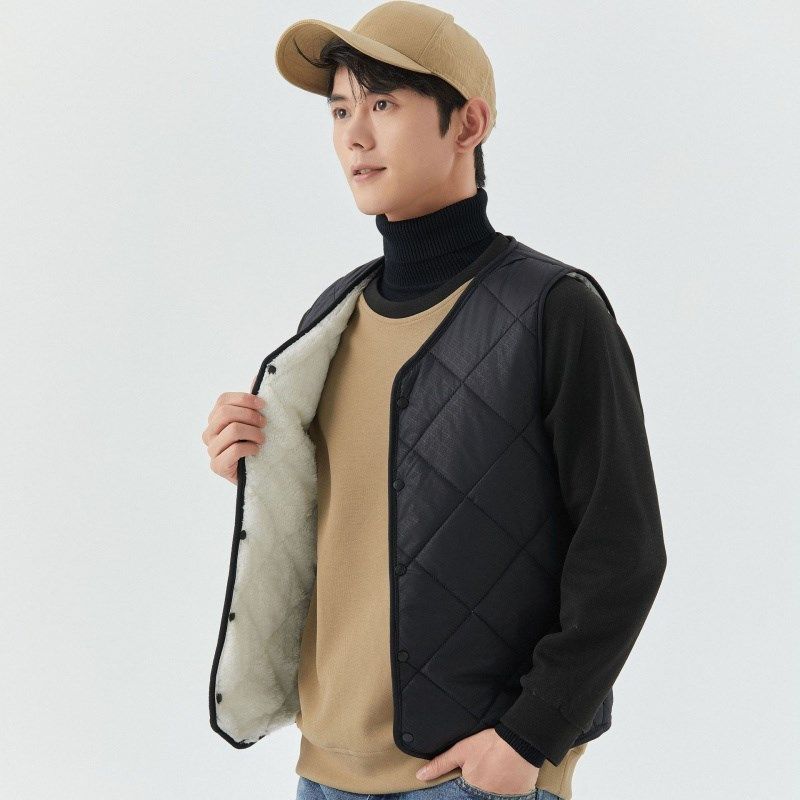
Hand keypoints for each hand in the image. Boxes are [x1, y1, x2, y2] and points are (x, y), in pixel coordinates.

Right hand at [202, 377, 265, 484]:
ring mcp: (211, 450)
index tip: (264, 404)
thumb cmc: (254, 443)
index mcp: (215, 418)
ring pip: (233, 430)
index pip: (223, 400)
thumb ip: (253, 401)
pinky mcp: (217, 466)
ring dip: (254, 433)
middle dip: (251, 416)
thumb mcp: (254, 420)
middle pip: (226, 413)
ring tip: (262, 439)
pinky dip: (251, 447)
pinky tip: (257, 451)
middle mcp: (209, 433)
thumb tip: (257, 376)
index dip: (245, 399)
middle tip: (264, 423)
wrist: (257, 473)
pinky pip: (235, 449)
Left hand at [415, 728, 538, 793]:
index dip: (462, 790)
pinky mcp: (518, 797)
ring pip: (491, 796)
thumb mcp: (461, 751)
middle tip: (484, 772)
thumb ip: (441, 765)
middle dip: (477, 788)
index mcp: (471, 790)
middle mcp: (486, 798)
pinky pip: (507, 797)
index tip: (469, 777)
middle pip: (477, 795)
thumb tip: (420, 775)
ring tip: (494, 775)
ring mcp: (503, 799)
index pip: (461, 796)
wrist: (520, 741)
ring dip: (490, 790)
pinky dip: (504, 792)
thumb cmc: (489, 744)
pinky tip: (505, 780)